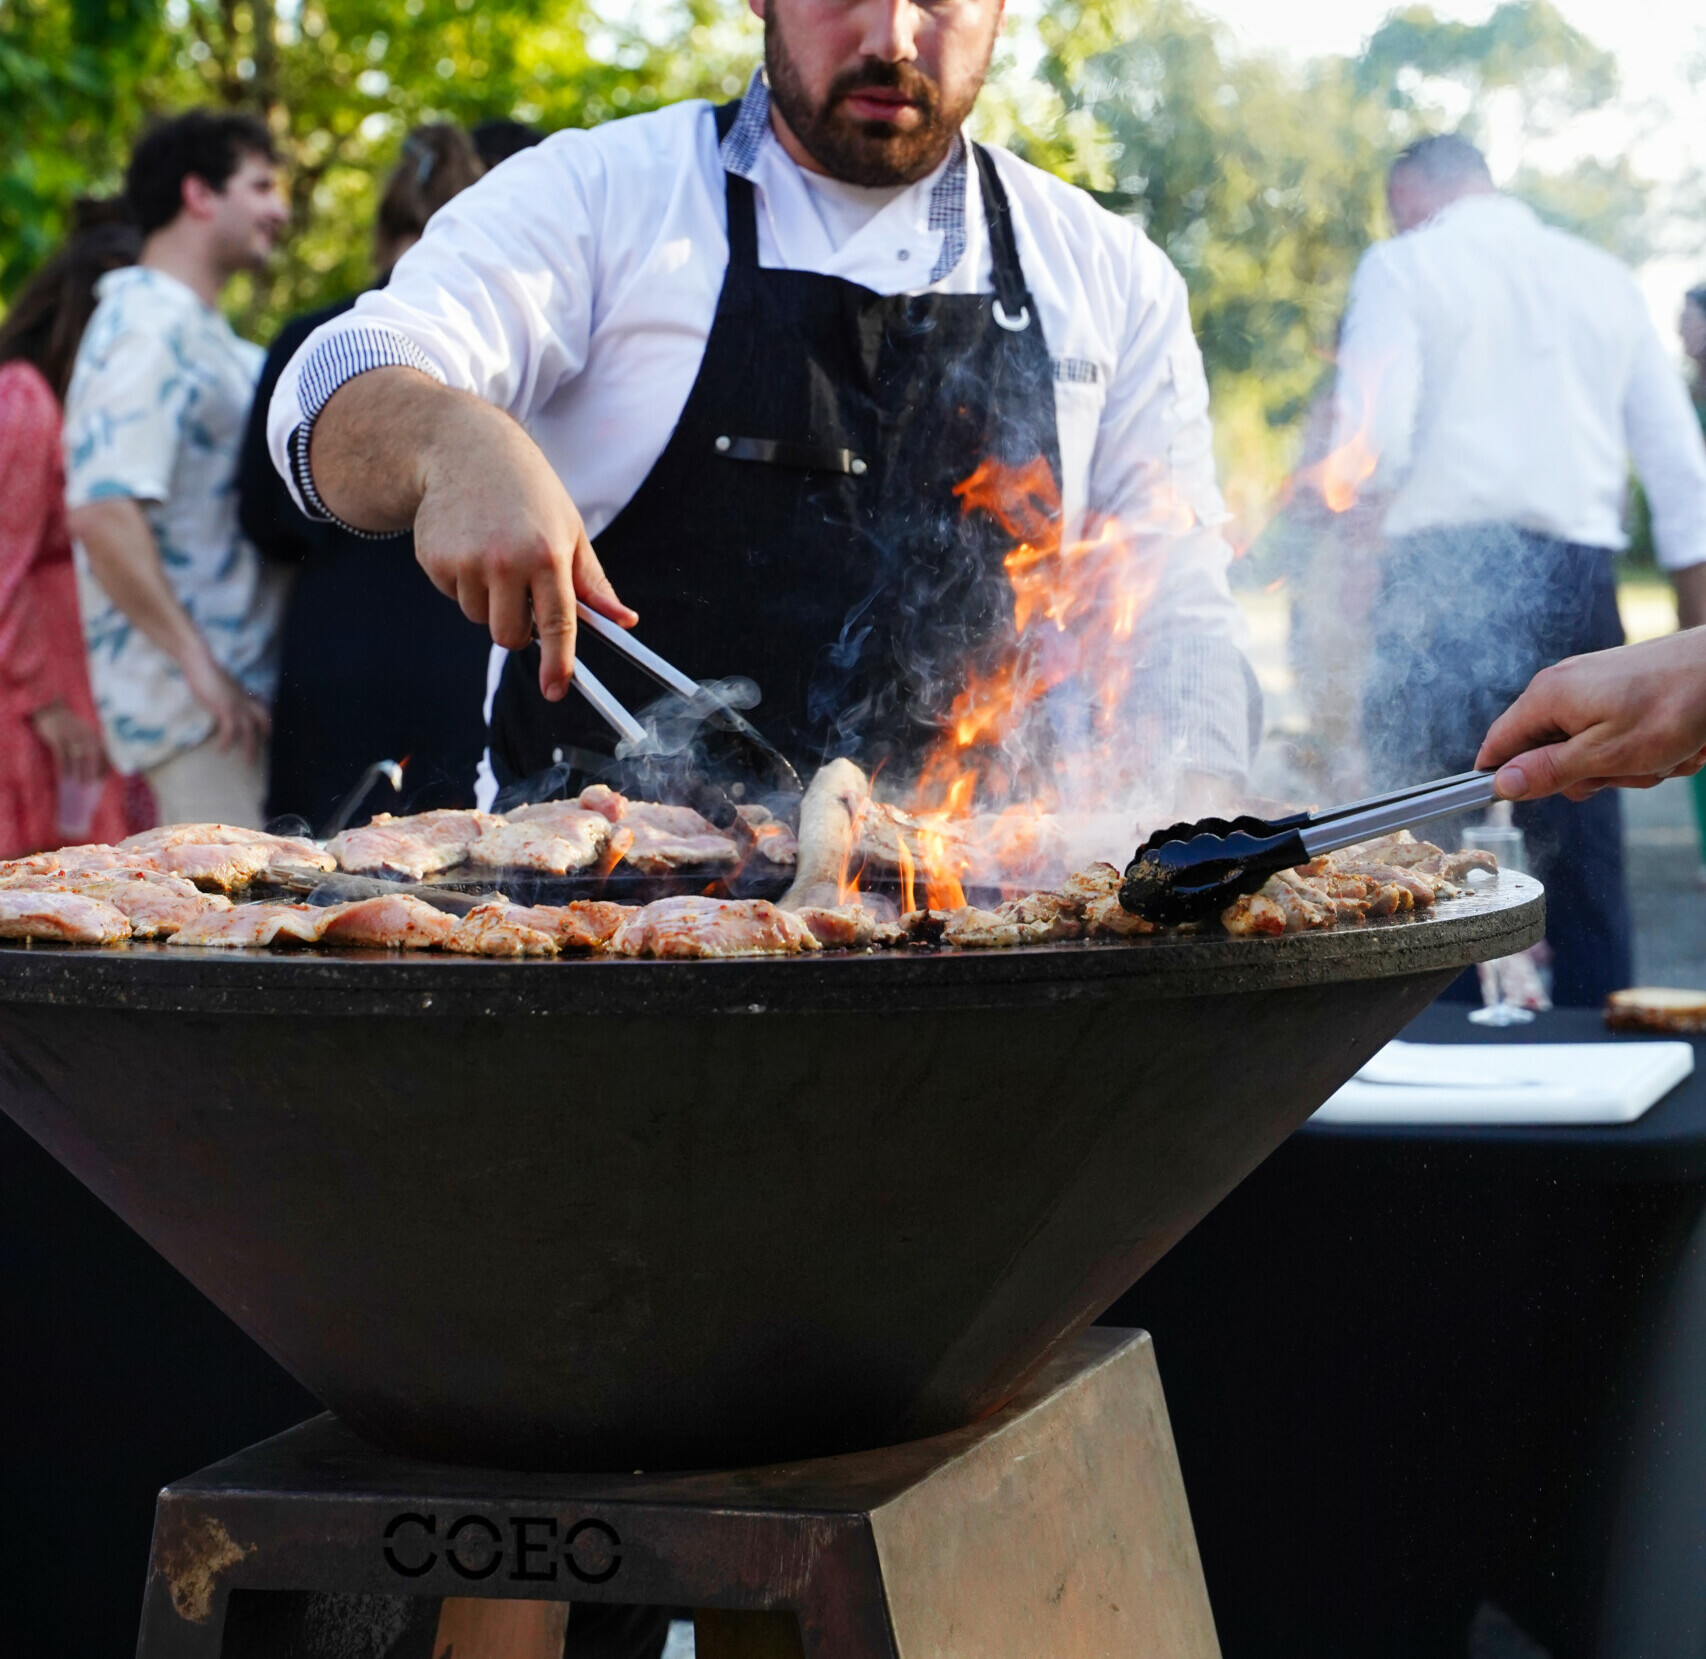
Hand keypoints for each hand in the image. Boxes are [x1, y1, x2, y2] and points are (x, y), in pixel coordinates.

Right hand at [29, 701, 105, 783]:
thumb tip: (93, 770)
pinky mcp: (58, 736)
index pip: (104, 753)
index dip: (104, 767)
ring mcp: (71, 735)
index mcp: (94, 735)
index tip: (102, 780)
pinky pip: (62, 754)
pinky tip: (64, 776)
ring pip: (78, 756)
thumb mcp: (83, 733)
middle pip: (92, 756)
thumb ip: (90, 747)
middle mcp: (85, 734)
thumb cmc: (68, 727)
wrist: (50, 710)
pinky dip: (64, 766)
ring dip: (78, 771)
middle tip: (89, 786)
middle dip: (92, 771)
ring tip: (78, 784)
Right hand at [181, 647, 271, 761]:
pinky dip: (227, 742)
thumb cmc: (206, 671)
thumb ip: (228, 695)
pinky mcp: (224, 708)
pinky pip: (230, 730)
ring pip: (250, 730)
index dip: (266, 722)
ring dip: (250, 748)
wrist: (199, 661)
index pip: (263, 709)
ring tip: (249, 763)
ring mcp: (236, 705)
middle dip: (266, 736)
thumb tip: (225, 702)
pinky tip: (222, 751)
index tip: (267, 734)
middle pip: (264, 720)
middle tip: (265, 752)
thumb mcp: (223, 685)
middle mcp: (245, 700)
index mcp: (245, 694)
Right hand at [412, 395, 634, 701]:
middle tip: (520, 591)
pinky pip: (453, 597)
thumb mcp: (569, 528)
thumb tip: (623, 620)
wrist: (465, 449)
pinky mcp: (434, 559)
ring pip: (479, 619)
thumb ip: (592, 581)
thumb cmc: (529, 492)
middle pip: (510, 636)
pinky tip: (468, 545)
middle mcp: (506, 561)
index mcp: (547, 554)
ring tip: (493, 554)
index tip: (555, 690)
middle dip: (516, 627)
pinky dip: (462, 582)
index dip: (557, 663)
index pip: (556, 624)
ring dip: (489, 600)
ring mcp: (466, 561)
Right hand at [1475, 628, 1705, 801]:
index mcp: (1546, 697)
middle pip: (1546, 753)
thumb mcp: (1605, 754)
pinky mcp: (1617, 688)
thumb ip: (1549, 770)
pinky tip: (1670, 742)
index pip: (1497, 745)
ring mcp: (1591, 685)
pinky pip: (1612, 733)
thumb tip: (1501, 784)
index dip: (1505, 778)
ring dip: (1623, 765)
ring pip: (1586, 748)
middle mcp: (1561, 686)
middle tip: (1623, 770)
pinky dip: (1639, 747)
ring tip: (1659, 754)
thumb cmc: (1674, 707)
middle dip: (1587, 774)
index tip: (1530, 799)